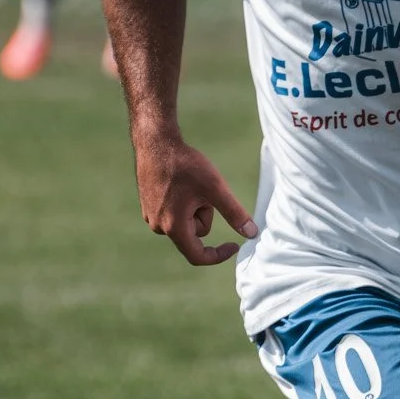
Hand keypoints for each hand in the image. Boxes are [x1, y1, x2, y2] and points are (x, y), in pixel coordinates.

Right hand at [133, 131, 258, 266]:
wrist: (156, 142)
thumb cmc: (185, 164)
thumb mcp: (215, 188)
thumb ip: (234, 213)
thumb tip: (252, 234)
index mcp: (174, 227)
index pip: (198, 256)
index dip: (218, 255)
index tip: (234, 245)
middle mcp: (158, 226)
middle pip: (195, 233)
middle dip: (205, 214)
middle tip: (203, 190)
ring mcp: (150, 216)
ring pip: (184, 222)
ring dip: (194, 208)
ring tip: (189, 184)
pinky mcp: (147, 206)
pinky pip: (174, 213)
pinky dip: (182, 202)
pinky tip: (179, 183)